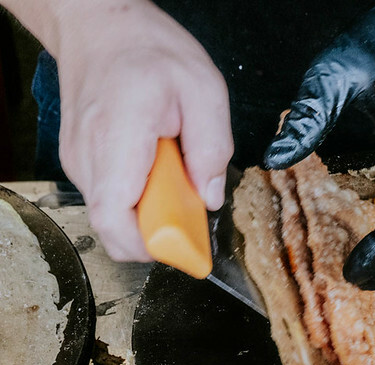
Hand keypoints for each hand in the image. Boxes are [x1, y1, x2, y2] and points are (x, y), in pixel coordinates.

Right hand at [45, 0, 232, 260]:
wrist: (100, 26)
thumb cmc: (149, 50)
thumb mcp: (204, 89)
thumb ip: (213, 149)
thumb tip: (211, 198)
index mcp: (119, 137)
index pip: (115, 217)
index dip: (149, 245)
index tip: (184, 244)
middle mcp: (88, 156)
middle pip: (115, 227)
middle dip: (159, 231)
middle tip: (189, 201)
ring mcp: (79, 162)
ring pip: (115, 216)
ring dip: (151, 211)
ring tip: (172, 170)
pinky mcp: (81, 164)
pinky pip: (113, 199)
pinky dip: (140, 196)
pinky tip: (156, 165)